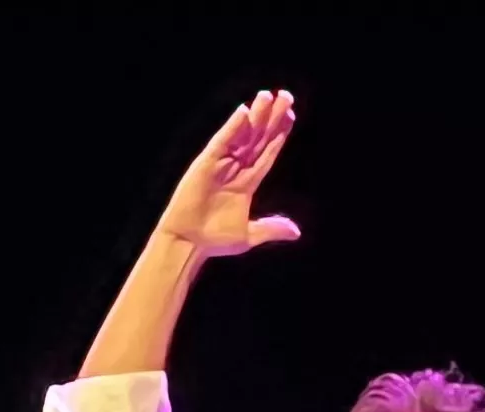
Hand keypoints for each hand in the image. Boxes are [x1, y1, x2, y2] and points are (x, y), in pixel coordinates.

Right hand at [156, 92, 300, 258]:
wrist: (188, 244)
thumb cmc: (214, 240)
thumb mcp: (249, 234)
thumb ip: (271, 228)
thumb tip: (296, 232)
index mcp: (247, 182)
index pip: (267, 152)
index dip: (279, 134)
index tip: (291, 115)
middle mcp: (235, 169)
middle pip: (258, 138)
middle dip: (272, 117)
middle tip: (286, 96)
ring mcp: (220, 164)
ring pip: (242, 136)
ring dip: (255, 116)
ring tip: (268, 96)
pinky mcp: (205, 164)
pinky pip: (222, 142)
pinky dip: (232, 128)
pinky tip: (244, 112)